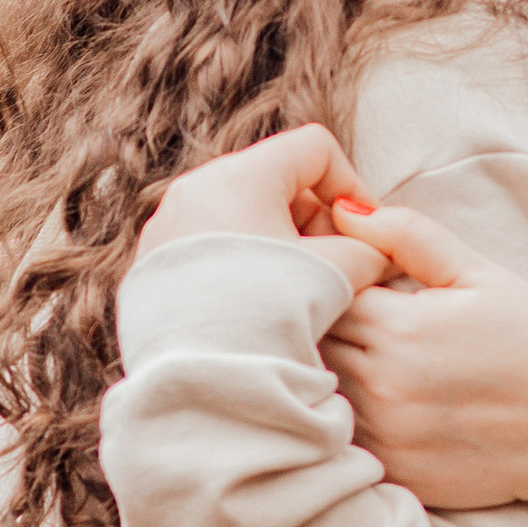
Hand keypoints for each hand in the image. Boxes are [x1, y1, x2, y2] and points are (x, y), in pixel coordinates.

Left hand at [137, 125, 387, 299]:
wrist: (199, 377)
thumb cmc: (269, 314)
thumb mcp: (337, 272)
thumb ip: (368, 249)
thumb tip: (376, 251)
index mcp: (241, 175)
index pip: (314, 150)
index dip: (351, 185)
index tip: (362, 230)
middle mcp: (195, 188)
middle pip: (274, 181)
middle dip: (313, 218)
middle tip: (333, 263)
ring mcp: (167, 225)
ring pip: (241, 215)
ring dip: (279, 242)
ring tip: (296, 290)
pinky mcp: (151, 263)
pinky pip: (209, 246)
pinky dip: (242, 262)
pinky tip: (257, 304)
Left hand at [320, 203, 527, 512]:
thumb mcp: (481, 274)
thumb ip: (408, 235)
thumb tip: (345, 206)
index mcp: (399, 327)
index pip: (323, 289)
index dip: (334, 279)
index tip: (362, 282)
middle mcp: (382, 384)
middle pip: (312, 340)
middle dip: (323, 322)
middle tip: (366, 319)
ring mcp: (384, 433)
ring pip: (320, 389)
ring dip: (332, 369)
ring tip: (380, 358)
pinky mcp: (393, 469)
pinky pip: (343, 436)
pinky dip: (349, 415)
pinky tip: (389, 402)